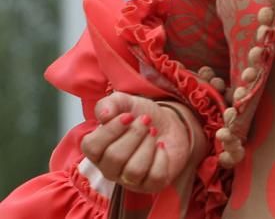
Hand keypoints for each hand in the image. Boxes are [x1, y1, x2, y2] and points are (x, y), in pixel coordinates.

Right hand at [81, 92, 195, 193]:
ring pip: (133, 171)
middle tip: (146, 120)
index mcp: (98, 150)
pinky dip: (161, 158)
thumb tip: (104, 114)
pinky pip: (154, 177)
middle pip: (114, 158)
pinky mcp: (150, 184)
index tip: (128, 115)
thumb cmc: (142, 116)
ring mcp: (129, 180)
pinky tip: (161, 147)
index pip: (91, 147)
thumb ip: (110, 104)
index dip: (111, 130)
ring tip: (153, 132)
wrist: (169, 123)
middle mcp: (109, 169)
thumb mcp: (125, 103)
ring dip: (147, 145)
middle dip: (134, 134)